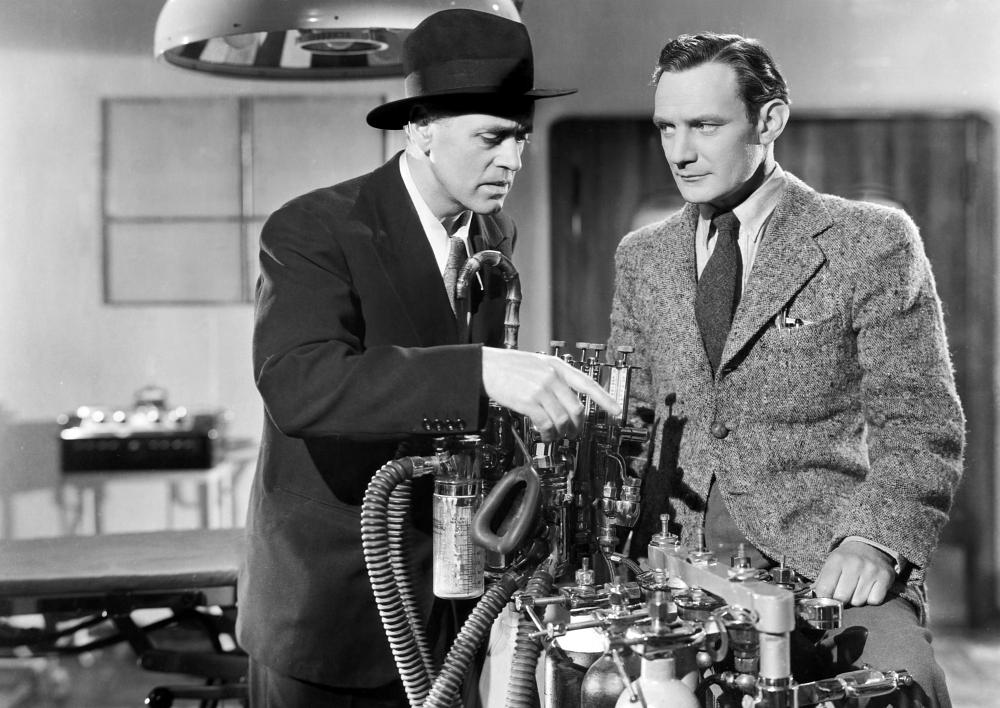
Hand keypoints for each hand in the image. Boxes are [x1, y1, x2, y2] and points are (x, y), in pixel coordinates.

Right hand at [481, 348, 620, 441]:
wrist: (486, 366)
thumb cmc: (510, 367)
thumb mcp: (537, 363)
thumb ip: (554, 377)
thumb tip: (568, 401)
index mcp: (557, 366)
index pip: (588, 383)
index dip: (605, 399)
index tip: (617, 411)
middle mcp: (552, 376)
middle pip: (577, 408)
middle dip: (577, 425)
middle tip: (572, 433)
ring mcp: (541, 388)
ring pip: (563, 419)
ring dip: (561, 432)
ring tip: (556, 435)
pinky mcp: (528, 401)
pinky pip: (546, 424)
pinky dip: (548, 433)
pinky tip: (544, 434)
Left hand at [812, 540, 895, 606]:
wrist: (871, 545)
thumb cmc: (847, 558)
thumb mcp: (831, 563)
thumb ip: (821, 581)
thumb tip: (812, 596)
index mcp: (837, 560)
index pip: (824, 589)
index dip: (824, 598)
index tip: (826, 598)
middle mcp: (854, 564)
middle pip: (842, 598)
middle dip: (841, 599)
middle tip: (843, 592)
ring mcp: (871, 570)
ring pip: (858, 601)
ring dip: (856, 599)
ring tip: (857, 587)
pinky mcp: (885, 577)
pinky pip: (874, 601)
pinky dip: (871, 599)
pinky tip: (869, 588)